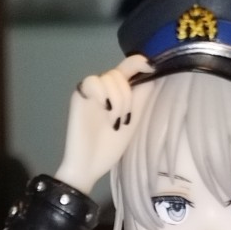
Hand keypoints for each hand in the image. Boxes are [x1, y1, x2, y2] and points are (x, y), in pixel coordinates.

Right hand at [55, 54, 153, 196]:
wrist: (88, 166)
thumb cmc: (109, 147)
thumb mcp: (133, 122)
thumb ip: (141, 99)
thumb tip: (151, 77)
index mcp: (117, 93)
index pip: (128, 68)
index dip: (139, 63)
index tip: (151, 68)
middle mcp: (104, 88)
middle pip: (120, 73)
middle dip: (127, 96)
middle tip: (123, 120)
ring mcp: (91, 91)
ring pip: (110, 77)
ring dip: (117, 100)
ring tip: (113, 122)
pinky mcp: (79, 96)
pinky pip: (93, 81)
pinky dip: (101, 93)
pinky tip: (103, 108)